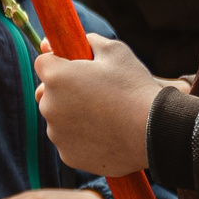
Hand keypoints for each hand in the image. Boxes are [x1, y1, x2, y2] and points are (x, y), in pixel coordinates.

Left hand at [34, 34, 169, 176]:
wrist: (155, 132)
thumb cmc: (135, 87)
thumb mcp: (115, 51)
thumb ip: (87, 42)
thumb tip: (64, 43)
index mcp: (55, 76)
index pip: (43, 62)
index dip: (60, 62)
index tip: (77, 67)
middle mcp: (49, 105)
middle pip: (48, 93)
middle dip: (64, 90)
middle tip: (94, 93)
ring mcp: (57, 133)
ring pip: (58, 119)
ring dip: (72, 116)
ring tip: (105, 116)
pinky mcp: (68, 156)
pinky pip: (69, 142)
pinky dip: (81, 139)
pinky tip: (105, 135)